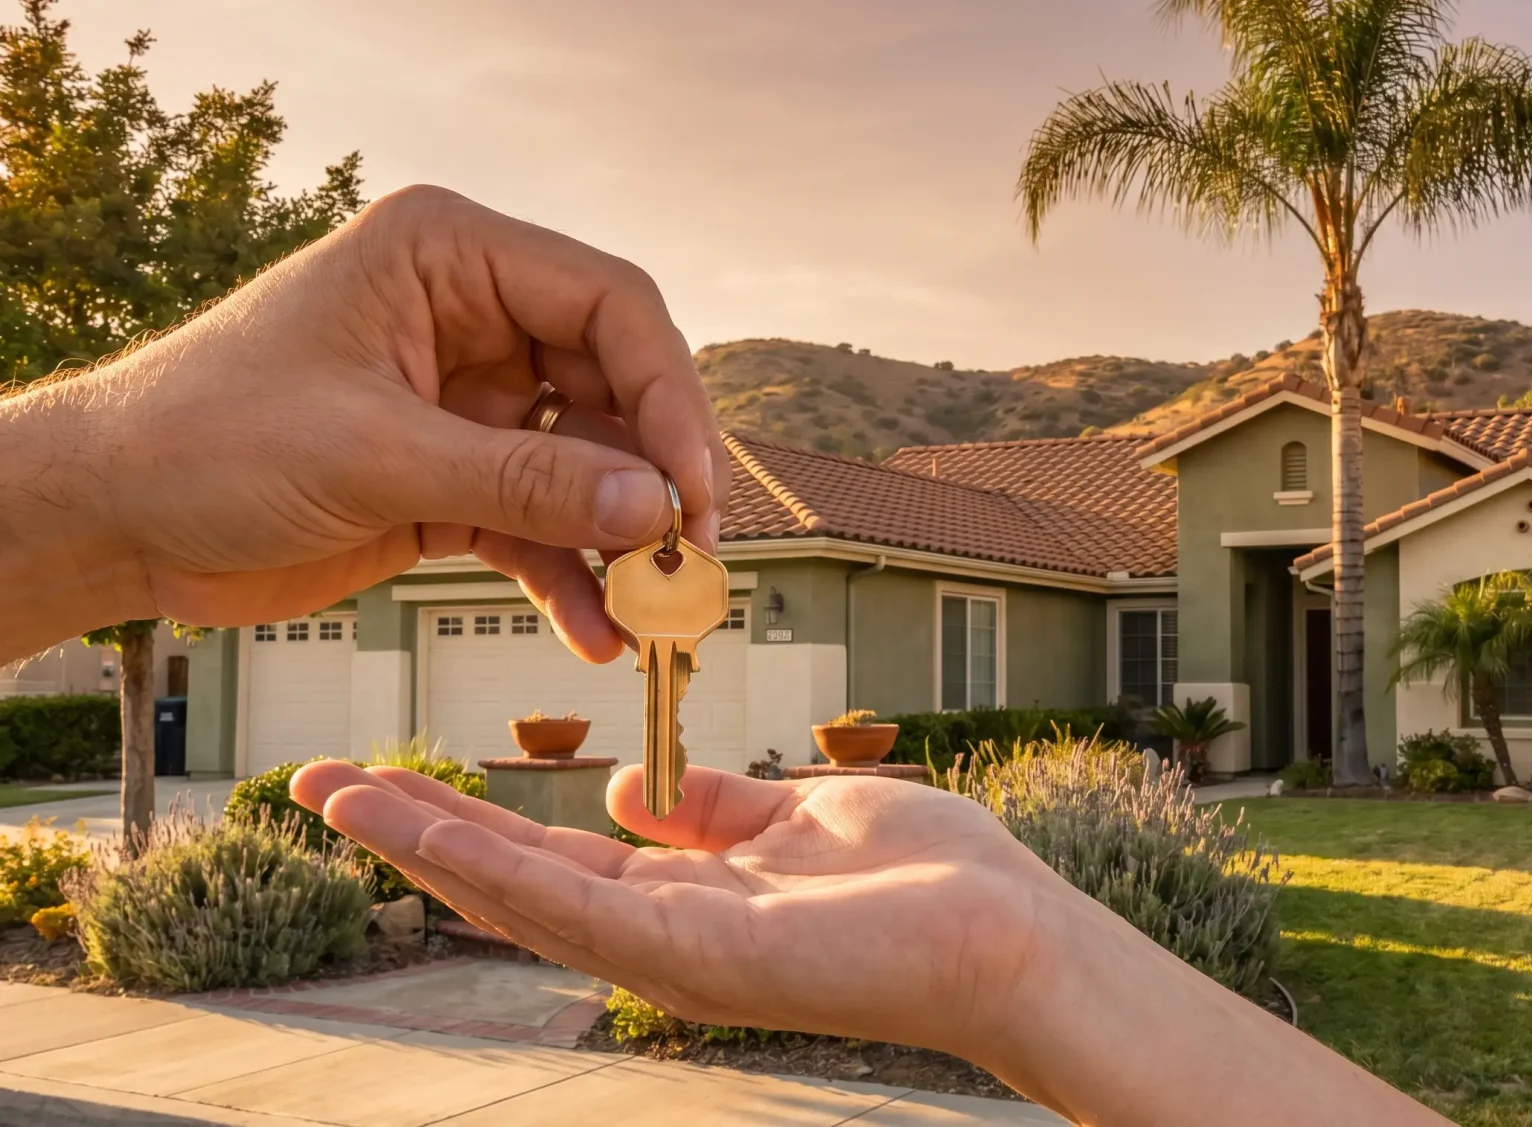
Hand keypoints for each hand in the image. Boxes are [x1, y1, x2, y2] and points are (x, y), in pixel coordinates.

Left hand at [0, 185, 724, 662]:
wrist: (114, 518)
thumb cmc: (206, 439)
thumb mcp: (374, 455)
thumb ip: (522, 481)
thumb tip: (651, 508)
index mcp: (451, 258)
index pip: (608, 305)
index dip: (667, 394)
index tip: (690, 487)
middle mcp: (475, 318)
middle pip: (616, 386)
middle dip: (655, 477)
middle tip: (690, 560)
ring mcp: (471, 402)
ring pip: (589, 464)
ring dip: (621, 540)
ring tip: (655, 612)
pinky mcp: (455, 480)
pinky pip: (542, 524)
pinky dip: (571, 578)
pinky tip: (596, 633)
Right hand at [289, 760, 1451, 1126]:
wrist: (1009, 935)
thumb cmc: (927, 880)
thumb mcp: (796, 818)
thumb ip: (713, 810)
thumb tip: (630, 788)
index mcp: (686, 897)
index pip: (554, 856)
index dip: (468, 818)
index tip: (392, 773)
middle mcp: (661, 935)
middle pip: (512, 880)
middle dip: (416, 832)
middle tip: (317, 783)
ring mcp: (670, 957)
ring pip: (518, 898)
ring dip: (424, 845)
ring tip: (335, 794)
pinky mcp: (692, 962)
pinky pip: (573, 911)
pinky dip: (490, 870)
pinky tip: (423, 833)